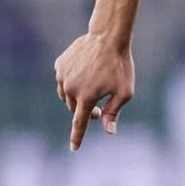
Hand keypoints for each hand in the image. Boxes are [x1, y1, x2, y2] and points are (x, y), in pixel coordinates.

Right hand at [54, 34, 134, 151]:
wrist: (107, 37)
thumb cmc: (120, 66)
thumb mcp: (124, 92)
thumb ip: (114, 112)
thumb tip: (109, 132)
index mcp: (87, 97)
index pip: (80, 123)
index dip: (77, 137)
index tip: (74, 148)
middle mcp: (70, 88)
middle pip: (75, 109)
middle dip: (87, 111)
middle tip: (101, 107)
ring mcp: (62, 75)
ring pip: (66, 96)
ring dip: (77, 98)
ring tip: (94, 87)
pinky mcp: (59, 65)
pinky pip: (63, 80)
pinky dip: (72, 82)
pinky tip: (85, 73)